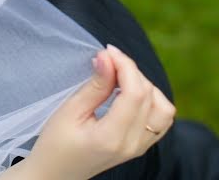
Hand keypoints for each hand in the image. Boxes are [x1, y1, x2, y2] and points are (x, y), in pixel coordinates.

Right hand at [4, 44, 175, 179]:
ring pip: (163, 107)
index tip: (107, 51)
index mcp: (112, 137)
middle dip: (132, 71)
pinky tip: (128, 92)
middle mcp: (132, 145)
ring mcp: (139, 148)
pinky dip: (150, 100)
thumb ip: (95, 85)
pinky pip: (160, 118)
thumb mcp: (70, 111)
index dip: (126, 65)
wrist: (55, 173)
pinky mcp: (140, 146)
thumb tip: (108, 57)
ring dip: (145, 85)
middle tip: (108, 60)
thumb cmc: (55, 143)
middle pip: (150, 96)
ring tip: (120, 78)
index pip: (136, 93)